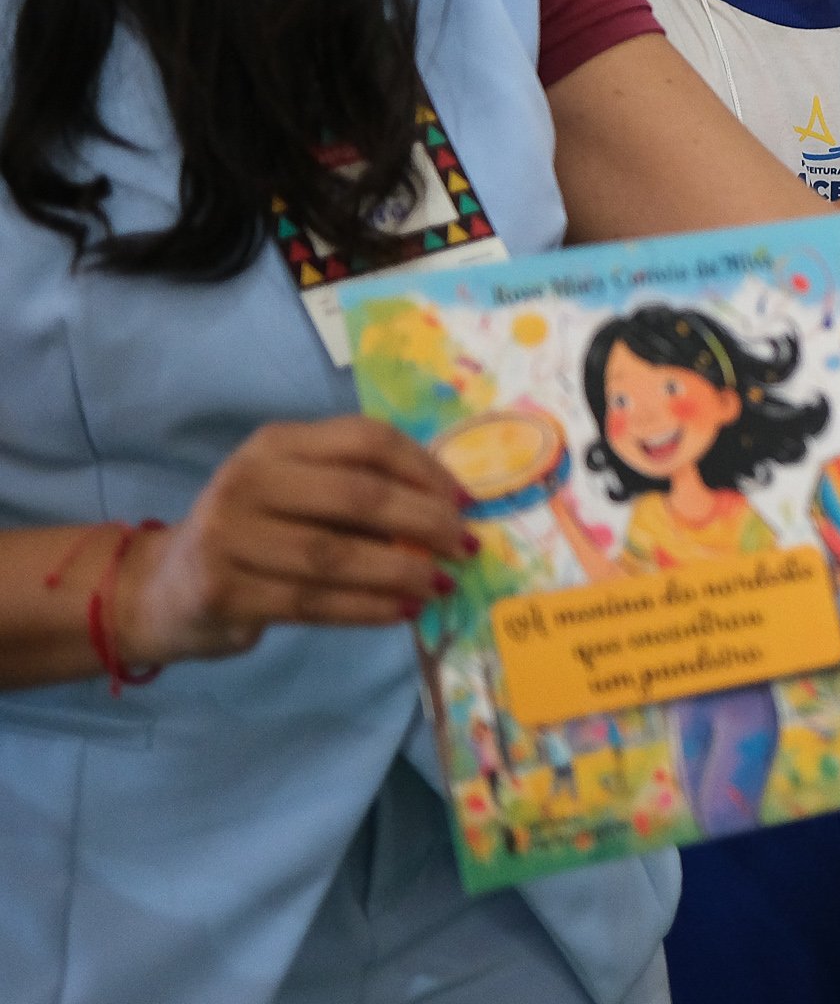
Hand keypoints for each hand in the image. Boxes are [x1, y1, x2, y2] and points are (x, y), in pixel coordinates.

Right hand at [111, 417, 475, 666]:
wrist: (162, 587)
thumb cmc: (254, 533)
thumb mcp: (295, 491)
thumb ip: (357, 490)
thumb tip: (447, 512)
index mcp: (275, 443)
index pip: (365, 440)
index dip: (424, 469)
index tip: (465, 500)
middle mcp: (247, 480)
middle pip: (357, 496)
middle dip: (424, 522)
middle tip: (465, 546)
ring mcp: (228, 536)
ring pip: (336, 556)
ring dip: (401, 572)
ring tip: (440, 584)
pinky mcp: (222, 592)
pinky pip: (312, 602)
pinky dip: (367, 608)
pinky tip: (402, 611)